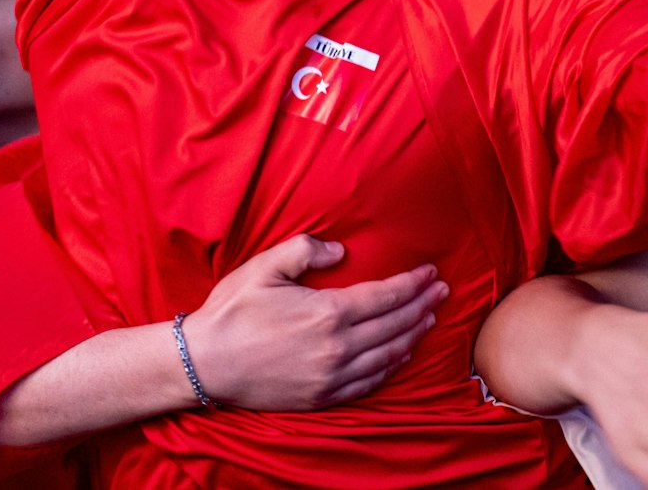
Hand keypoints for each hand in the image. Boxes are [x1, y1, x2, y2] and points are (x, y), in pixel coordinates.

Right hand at [182, 234, 447, 409]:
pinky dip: (391, 366)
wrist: (206, 364)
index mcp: (327, 312)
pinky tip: (399, 355)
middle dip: (422, 306)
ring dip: (413, 336)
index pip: (385, 296)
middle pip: (394, 325)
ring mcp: (331, 376)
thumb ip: (305, 251)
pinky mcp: (322, 396)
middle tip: (442, 292)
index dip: (412, 283)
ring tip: (428, 319)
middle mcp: (337, 348)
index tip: (430, 272)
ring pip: (387, 355)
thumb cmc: (232, 311)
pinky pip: (369, 382)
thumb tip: (341, 250)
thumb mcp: (264, 267)